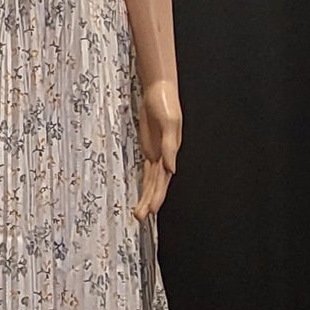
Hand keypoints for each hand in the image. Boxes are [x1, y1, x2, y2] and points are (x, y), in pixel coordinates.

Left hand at [133, 78, 180, 221]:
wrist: (158, 91)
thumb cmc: (166, 104)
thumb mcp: (170, 123)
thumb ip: (170, 146)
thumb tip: (171, 169)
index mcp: (170, 153)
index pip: (163, 180)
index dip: (158, 196)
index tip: (152, 210)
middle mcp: (165, 157)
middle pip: (157, 185)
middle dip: (150, 202)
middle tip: (141, 218)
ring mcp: (157, 154)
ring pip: (152, 182)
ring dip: (147, 197)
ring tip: (139, 214)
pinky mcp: (149, 149)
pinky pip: (147, 172)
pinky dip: (146, 185)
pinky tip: (143, 195)